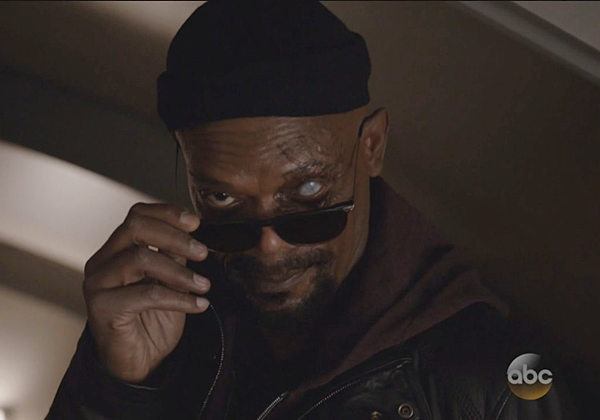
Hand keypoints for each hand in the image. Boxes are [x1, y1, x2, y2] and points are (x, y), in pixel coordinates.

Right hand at [82, 203, 209, 382]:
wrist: (139, 362)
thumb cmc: (152, 319)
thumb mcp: (170, 280)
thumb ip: (175, 256)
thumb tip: (193, 233)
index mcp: (117, 249)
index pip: (137, 215)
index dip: (167, 213)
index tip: (195, 222)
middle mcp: (102, 261)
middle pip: (135, 228)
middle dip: (175, 237)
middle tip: (203, 253)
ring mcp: (98, 283)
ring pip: (140, 258)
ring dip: (180, 272)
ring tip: (204, 285)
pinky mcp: (102, 307)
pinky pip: (145, 294)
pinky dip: (177, 298)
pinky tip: (198, 306)